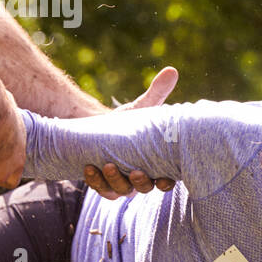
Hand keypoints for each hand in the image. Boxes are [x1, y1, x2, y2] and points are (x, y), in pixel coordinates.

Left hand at [84, 66, 178, 199]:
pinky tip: (89, 168)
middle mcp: (140, 177)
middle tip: (135, 171)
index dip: (165, 183)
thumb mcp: (143, 108)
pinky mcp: (102, 183)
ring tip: (107, 165)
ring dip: (115, 181)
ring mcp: (121, 182)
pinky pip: (101, 189)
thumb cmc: (125, 121)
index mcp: (155, 164)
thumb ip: (158, 93)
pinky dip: (95, 181)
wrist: (95, 127)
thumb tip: (172, 70)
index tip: (164, 178)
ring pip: (121, 191)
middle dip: (140, 183)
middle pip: (143, 189)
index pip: (165, 181)